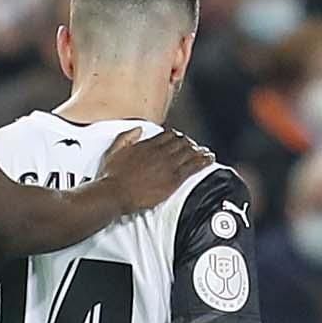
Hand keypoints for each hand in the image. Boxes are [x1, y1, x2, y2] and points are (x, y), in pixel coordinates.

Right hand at [95, 128, 211, 213]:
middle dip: (189, 143)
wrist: (115, 193)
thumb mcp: (114, 150)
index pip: (167, 135)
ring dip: (199, 151)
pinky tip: (209, 159)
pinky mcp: (173, 179)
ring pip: (189, 152)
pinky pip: (193, 166)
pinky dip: (203, 161)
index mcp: (146, 145)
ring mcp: (168, 165)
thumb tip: (139, 129)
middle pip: (181, 142)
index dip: (176, 136)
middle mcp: (159, 152)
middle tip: (195, 147)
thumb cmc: (112, 176)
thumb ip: (127, 137)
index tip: (180, 139)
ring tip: (206, 152)